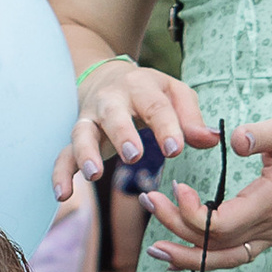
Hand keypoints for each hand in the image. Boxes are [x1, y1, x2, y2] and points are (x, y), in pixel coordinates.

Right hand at [57, 59, 213, 200]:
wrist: (106, 76)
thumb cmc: (149, 92)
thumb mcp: (174, 94)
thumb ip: (192, 117)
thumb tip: (211, 140)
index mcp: (141, 87)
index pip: (155, 106)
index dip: (166, 127)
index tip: (176, 150)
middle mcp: (111, 100)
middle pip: (113, 114)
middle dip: (122, 133)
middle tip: (133, 155)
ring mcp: (90, 118)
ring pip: (82, 132)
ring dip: (85, 152)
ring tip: (93, 174)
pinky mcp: (77, 136)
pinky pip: (63, 153)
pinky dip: (60, 173)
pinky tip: (63, 195)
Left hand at [147, 108, 271, 269]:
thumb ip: (260, 135)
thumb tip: (233, 140)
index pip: (222, 225)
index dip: (192, 214)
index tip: (177, 186)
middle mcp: (271, 226)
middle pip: (215, 245)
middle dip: (177, 229)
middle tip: (149, 203)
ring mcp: (271, 233)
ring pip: (224, 258)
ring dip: (189, 256)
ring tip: (156, 249)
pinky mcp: (270, 231)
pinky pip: (233, 254)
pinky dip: (206, 257)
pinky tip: (183, 252)